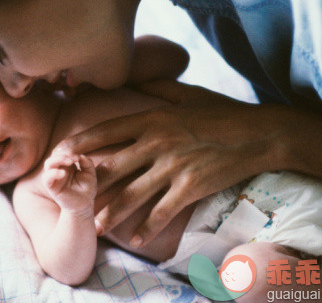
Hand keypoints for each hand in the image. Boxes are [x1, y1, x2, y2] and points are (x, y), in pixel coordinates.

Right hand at [42, 150, 96, 217]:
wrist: (84, 205)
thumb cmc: (87, 189)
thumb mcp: (90, 174)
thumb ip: (87, 163)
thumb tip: (81, 155)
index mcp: (67, 166)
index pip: (63, 153)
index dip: (69, 152)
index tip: (78, 157)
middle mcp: (59, 170)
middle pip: (54, 156)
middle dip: (63, 154)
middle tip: (73, 158)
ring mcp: (54, 178)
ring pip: (48, 164)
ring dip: (58, 160)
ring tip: (69, 162)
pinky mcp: (52, 187)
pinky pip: (46, 178)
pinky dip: (52, 173)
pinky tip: (62, 173)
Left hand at [56, 97, 283, 246]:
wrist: (261, 133)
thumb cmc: (223, 112)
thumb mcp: (188, 94)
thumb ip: (158, 88)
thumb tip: (135, 80)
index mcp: (153, 118)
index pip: (107, 131)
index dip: (80, 144)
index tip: (60, 154)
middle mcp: (157, 141)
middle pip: (112, 166)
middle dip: (88, 183)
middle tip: (68, 196)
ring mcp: (174, 165)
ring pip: (132, 194)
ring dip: (111, 213)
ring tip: (96, 227)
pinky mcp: (191, 186)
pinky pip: (162, 211)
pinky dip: (148, 227)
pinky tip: (137, 240)